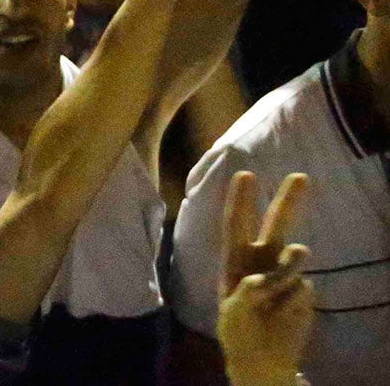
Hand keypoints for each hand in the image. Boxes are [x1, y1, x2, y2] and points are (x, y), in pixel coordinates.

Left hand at [215, 170, 314, 385]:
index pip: (235, 225)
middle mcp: (262, 261)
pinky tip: (284, 316)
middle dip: (288, 200)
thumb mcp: (232, 313)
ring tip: (273, 294)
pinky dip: (292, 304)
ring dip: (287, 268)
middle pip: (276, 225)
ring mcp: (285, 276)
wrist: (262, 361)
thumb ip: (245, 292)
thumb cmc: (238, 331)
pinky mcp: (304, 293)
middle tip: (300, 176)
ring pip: (294, 256)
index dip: (240, 201)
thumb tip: (263, 278)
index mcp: (236, 260)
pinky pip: (302, 289)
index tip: (245, 174)